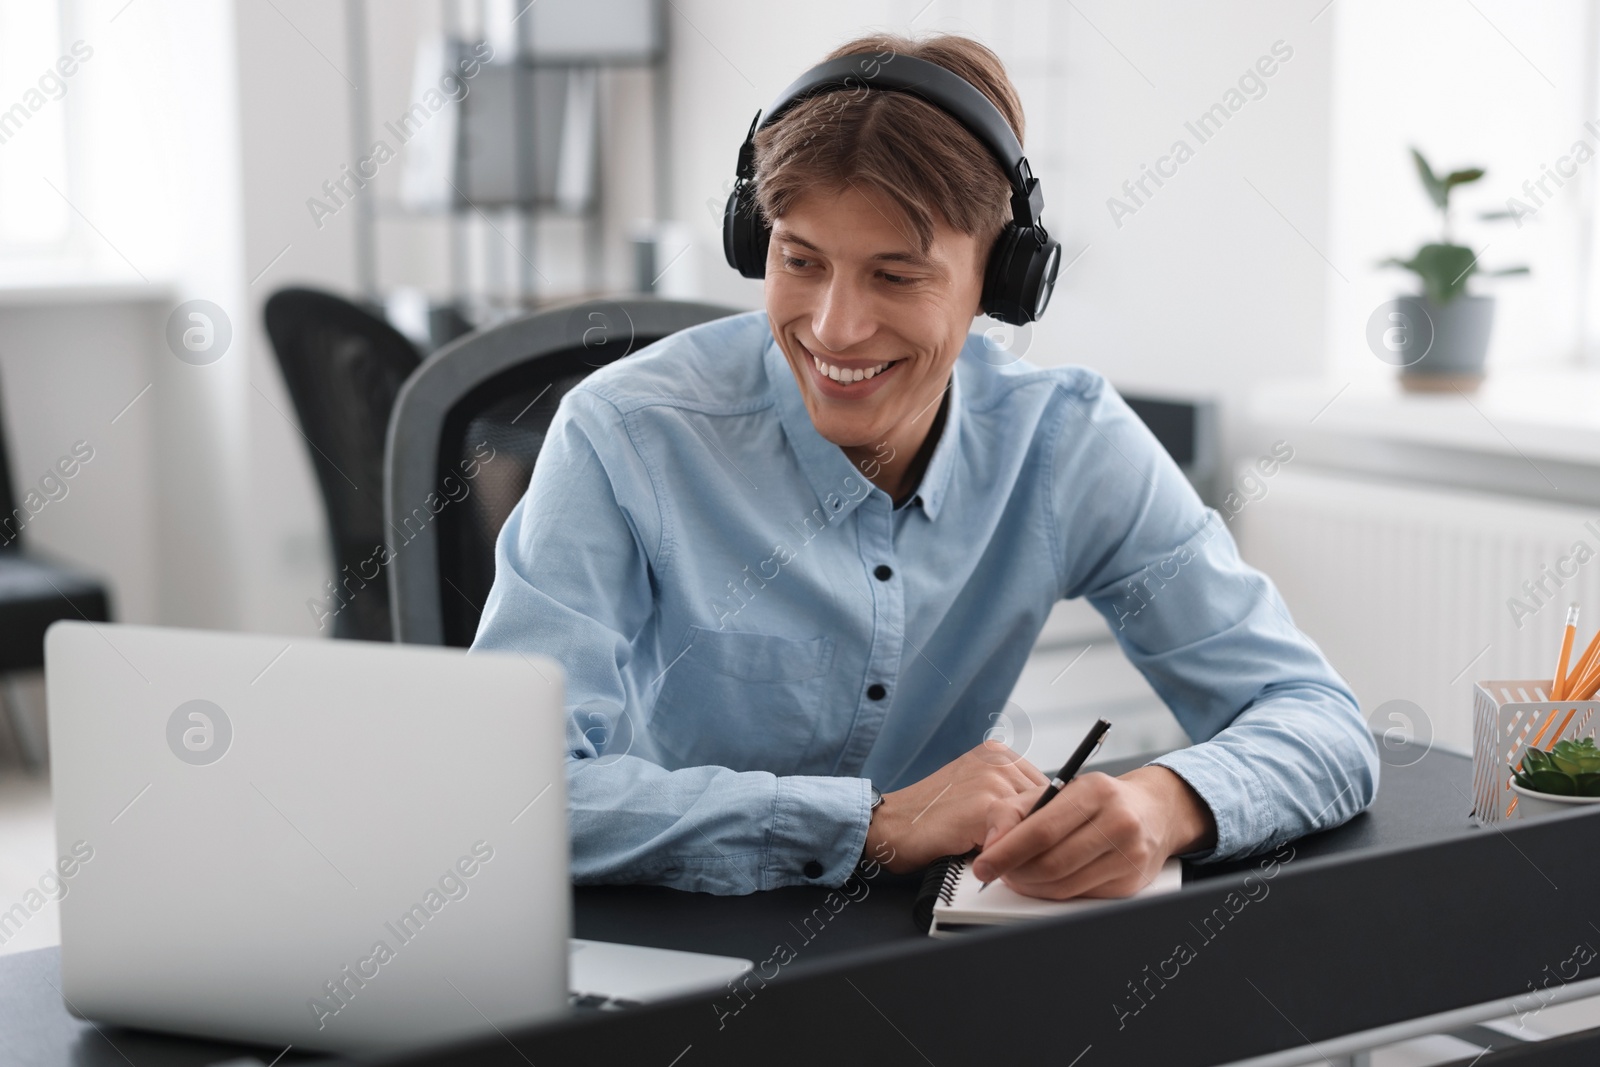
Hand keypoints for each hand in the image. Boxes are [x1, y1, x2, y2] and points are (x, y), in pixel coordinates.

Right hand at [864, 742, 1047, 872]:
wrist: (890, 825)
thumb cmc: (930, 818)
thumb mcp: (975, 794)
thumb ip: (1008, 799)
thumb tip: (1047, 823)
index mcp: (997, 753)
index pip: (1046, 789)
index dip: (1041, 818)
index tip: (1034, 838)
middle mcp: (998, 759)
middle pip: (1046, 803)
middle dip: (1036, 831)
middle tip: (1020, 853)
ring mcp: (992, 778)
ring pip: (1035, 820)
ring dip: (1024, 844)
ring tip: (1004, 857)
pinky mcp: (984, 804)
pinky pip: (1017, 834)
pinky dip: (1010, 852)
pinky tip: (994, 860)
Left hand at [969, 765, 1215, 899]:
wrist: (1152, 811)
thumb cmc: (1096, 800)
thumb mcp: (1057, 790)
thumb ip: (1015, 810)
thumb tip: (992, 845)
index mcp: (1094, 791)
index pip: (1041, 830)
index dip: (1007, 852)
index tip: (983, 866)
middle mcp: (1117, 822)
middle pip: (1051, 863)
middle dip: (1016, 873)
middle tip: (997, 872)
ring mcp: (1129, 854)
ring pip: (1063, 885)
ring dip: (1031, 886)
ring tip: (1017, 875)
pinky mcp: (1132, 881)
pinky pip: (1080, 897)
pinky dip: (1054, 893)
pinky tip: (1045, 881)